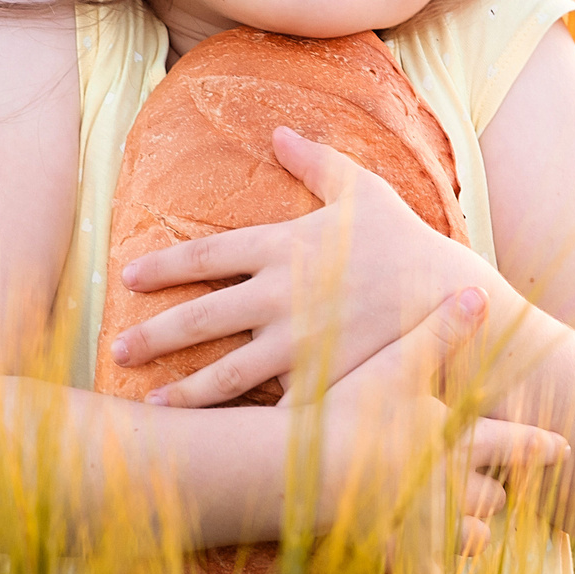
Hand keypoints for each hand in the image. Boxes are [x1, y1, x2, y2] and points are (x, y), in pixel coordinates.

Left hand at [113, 126, 487, 406]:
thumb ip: (316, 162)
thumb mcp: (364, 191)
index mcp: (284, 246)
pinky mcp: (323, 382)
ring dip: (184, 393)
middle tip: (118, 349)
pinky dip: (242, 426)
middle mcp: (282, 295)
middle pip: (200, 317)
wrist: (455, 300)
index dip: (162, 265)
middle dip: (154, 335)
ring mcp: (300, 344)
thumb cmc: (407, 242)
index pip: (205, 255)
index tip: (128, 277)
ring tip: (150, 408)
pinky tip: (217, 441)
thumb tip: (279, 132)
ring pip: (226, 373)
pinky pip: (273, 408)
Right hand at [314, 287, 569, 558]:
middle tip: (499, 491)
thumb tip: (479, 292)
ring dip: (475, 535)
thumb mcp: (399, 361)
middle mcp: (454, 488)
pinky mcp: (398, 558)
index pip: (515, 443)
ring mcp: (428, 527)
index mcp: (460, 442)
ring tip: (474, 533)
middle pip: (493, 496)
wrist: (311, 471)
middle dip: (496, 493)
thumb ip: (442, 329)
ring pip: (472, 540)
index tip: (564, 450)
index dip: (541, 446)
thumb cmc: (352, 409)